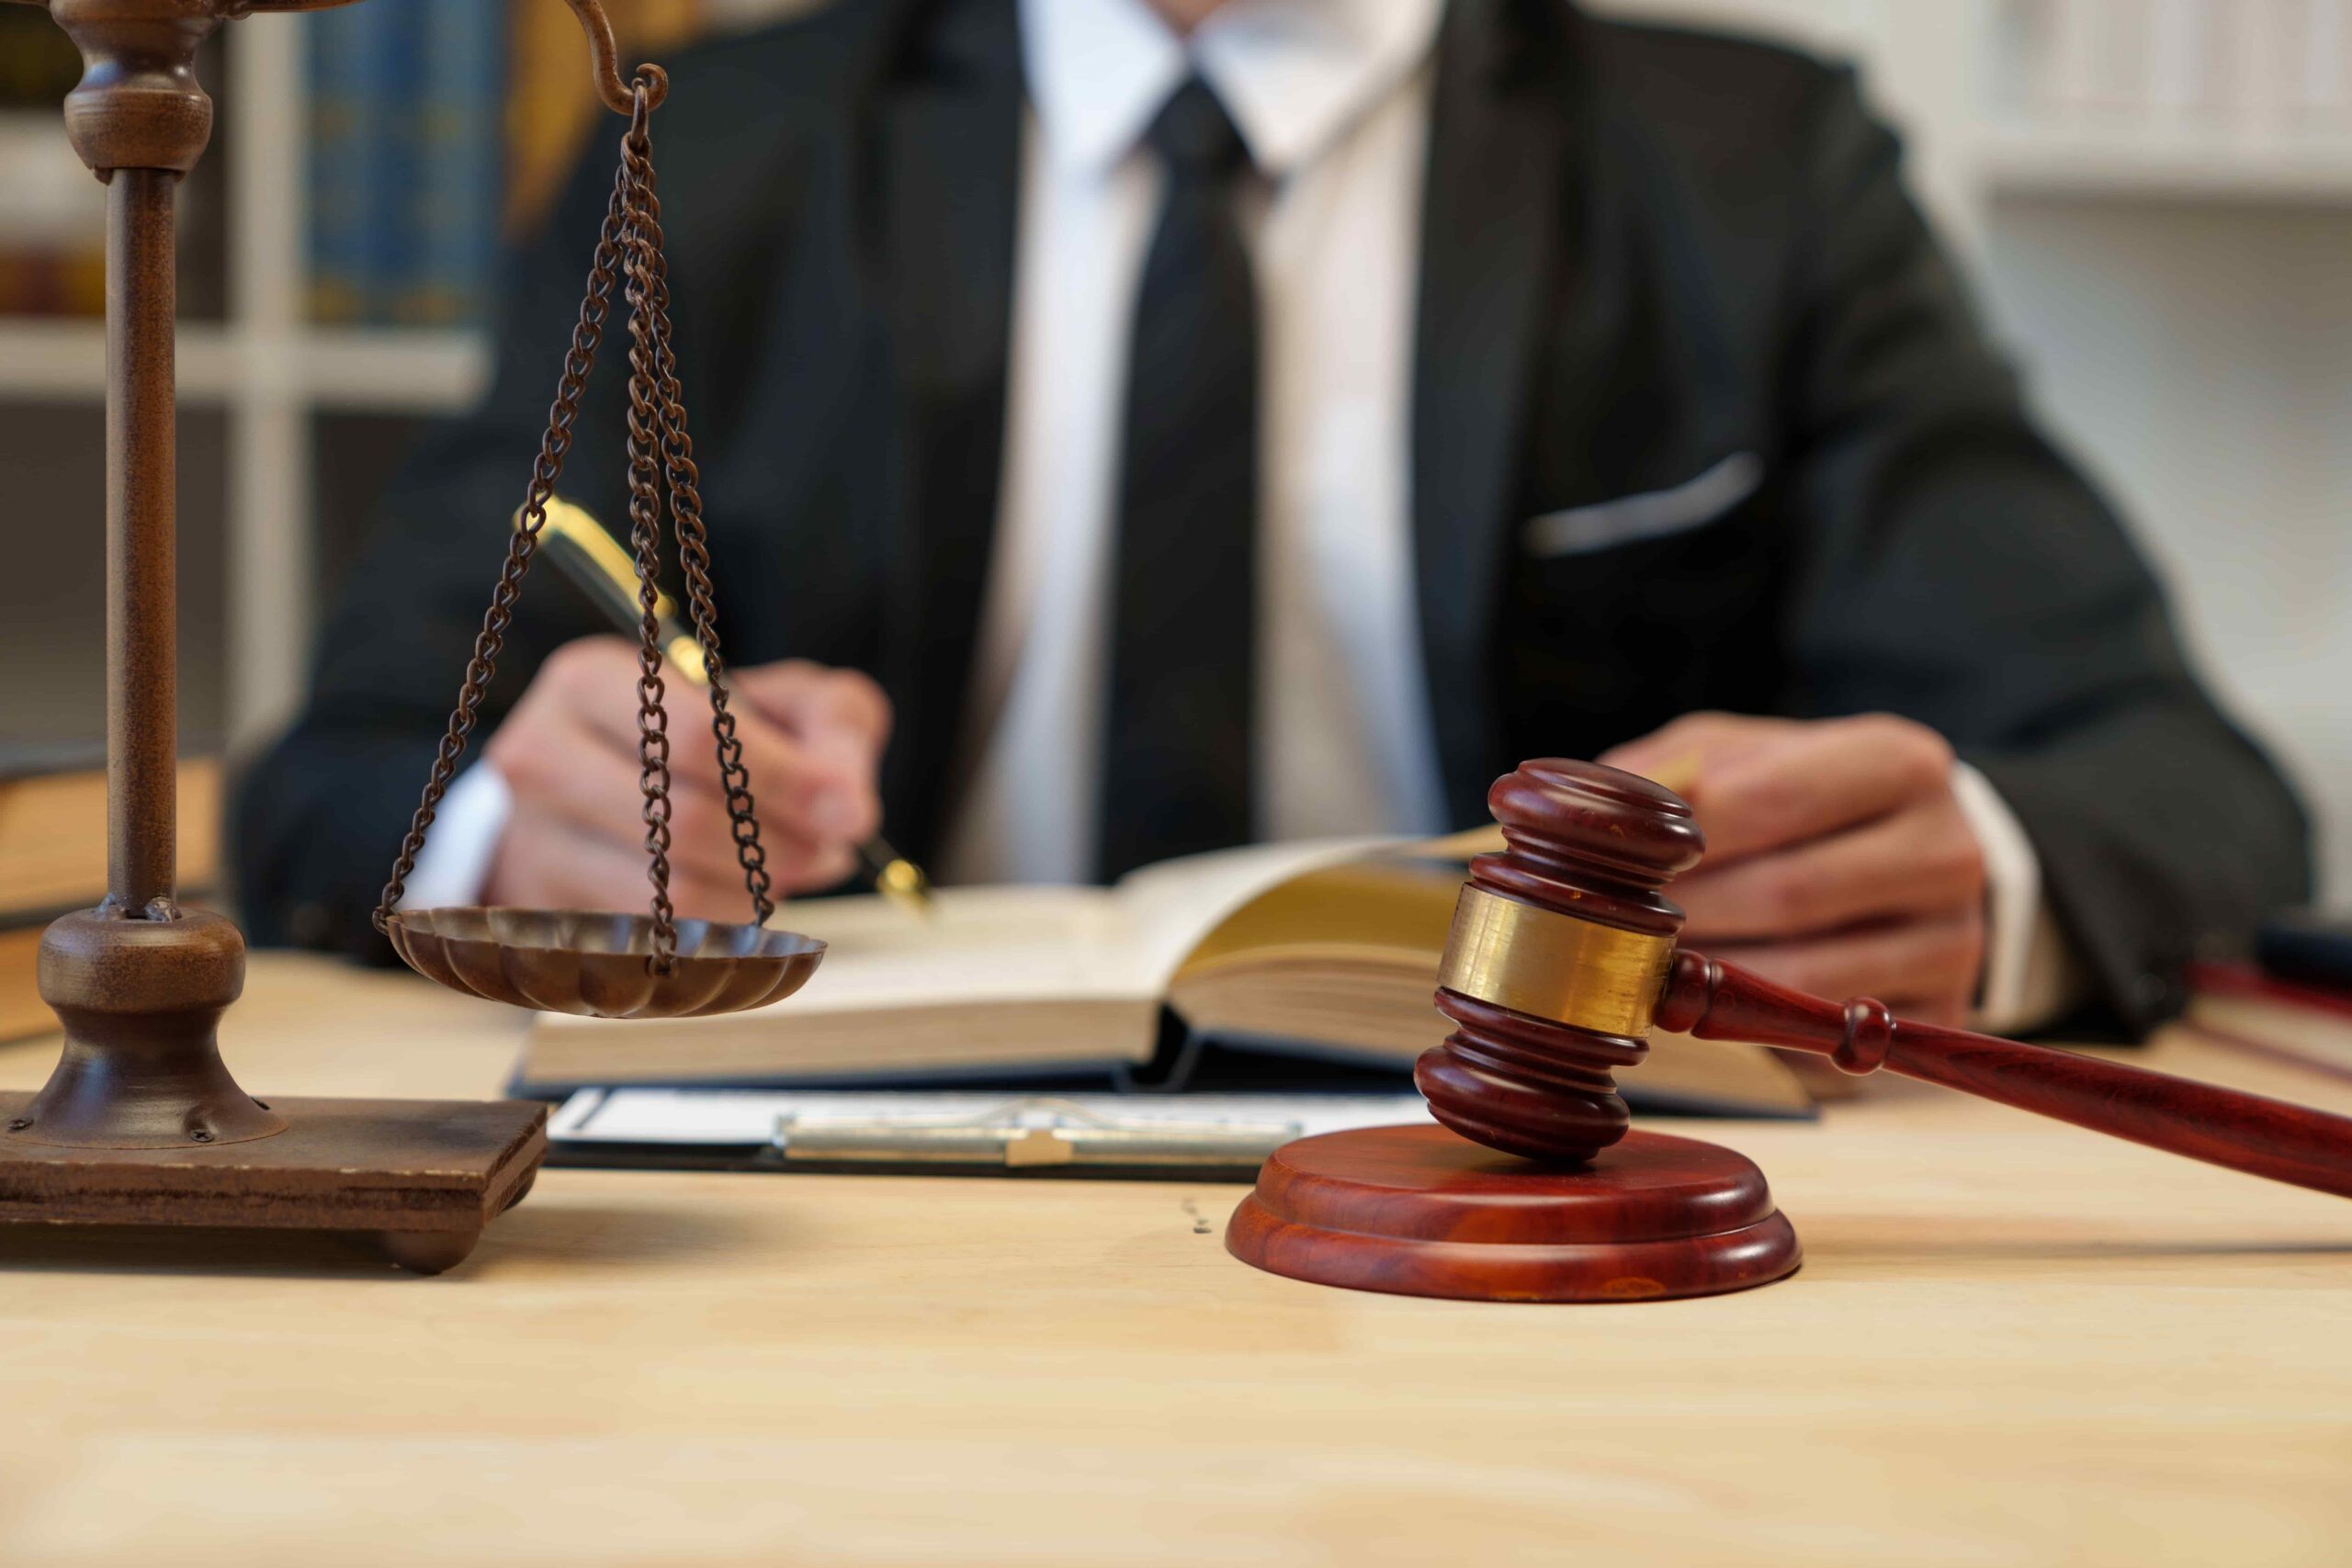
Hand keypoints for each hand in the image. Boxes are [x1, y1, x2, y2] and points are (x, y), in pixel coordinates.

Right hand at [482, 637, 889, 919]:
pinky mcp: (544, 908)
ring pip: (671, 888)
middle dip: (778, 843)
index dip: (784, 781)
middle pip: (680, 819)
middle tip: (830, 850)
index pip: (693, 738)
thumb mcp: (783, 702)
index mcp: (590, 680)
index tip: (849, 811)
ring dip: (757, 890)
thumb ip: (833, 729)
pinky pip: (659, 933)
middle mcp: (539, 754)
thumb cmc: (713, 735)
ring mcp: (531, 838)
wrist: (617, 781)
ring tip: (794, 868)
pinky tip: (746, 894)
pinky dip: (724, 922)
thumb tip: (848, 808)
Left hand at [1600, 712, 1987, 1024]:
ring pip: (1805, 978)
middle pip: (1785, 894)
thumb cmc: (1801, 801)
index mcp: (1899, 761)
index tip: (1613, 863)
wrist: (1909, 864)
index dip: (1677, 839)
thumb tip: (1601, 803)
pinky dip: (1754, 1029)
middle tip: (1611, 931)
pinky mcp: (1939, 1018)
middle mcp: (1947, 849)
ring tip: (1646, 970)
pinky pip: (1826, 1037)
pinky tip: (1709, 1008)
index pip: (1768, 798)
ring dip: (1710, 982)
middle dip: (1685, 918)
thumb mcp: (1743, 758)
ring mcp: (1955, 941)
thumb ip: (1676, 771)